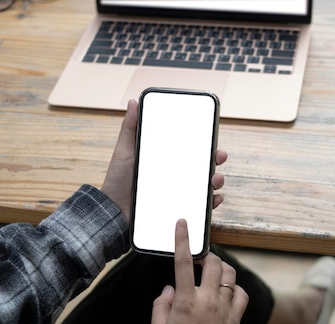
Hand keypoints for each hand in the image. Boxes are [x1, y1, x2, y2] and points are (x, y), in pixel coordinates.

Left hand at [100, 99, 228, 221]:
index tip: (213, 137)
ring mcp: (178, 192)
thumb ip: (130, 128)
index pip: (190, 149)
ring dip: (217, 180)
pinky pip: (200, 206)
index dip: (204, 143)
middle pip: (202, 165)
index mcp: (166, 160)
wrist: (115, 211)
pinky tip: (214, 199)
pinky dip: (211, 203)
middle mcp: (175, 175)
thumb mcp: (124, 151)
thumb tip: (133, 102)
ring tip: (215, 180)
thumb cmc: (118, 180)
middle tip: (219, 156)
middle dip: (216, 159)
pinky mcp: (178, 209)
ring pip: (205, 184)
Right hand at [150, 219, 248, 323]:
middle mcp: (207, 299)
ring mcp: (224, 307)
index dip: (183, 240)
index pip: (183, 263)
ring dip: (220, 268)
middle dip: (206, 255)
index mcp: (185, 300)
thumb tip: (170, 289)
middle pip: (212, 263)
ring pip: (229, 274)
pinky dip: (234, 288)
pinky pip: (241, 294)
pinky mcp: (236, 317)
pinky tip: (227, 292)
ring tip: (212, 273)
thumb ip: (160, 305)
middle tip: (199, 259)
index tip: (183, 224)